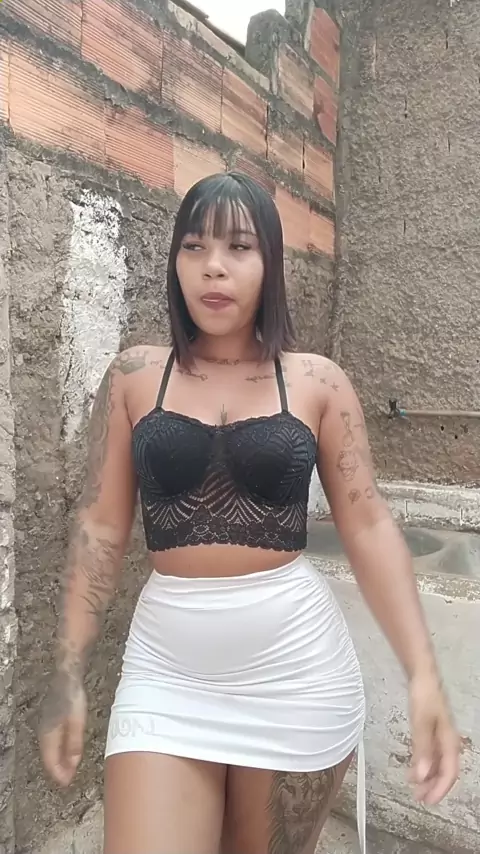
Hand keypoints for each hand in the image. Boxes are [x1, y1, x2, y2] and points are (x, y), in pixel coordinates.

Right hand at [39, 668, 86, 787]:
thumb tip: (73, 763)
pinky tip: (68, 751)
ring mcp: (46, 726)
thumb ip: (74, 743)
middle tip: (68, 779)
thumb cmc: (72, 697)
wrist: (67, 677)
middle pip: (49, 757)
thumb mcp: (77, 722)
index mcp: (48, 734)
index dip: (58, 774)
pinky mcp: (51, 721)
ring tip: (69, 769)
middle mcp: (44, 732)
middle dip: (58, 770)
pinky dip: (59, 750)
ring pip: (50, 750)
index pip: (50, 761)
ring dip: (59, 761)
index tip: (66, 783)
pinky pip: (53, 741)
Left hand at [408, 671, 459, 804]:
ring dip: (428, 778)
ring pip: (437, 764)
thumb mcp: (421, 723)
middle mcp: (448, 742)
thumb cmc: (425, 697)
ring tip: (415, 788)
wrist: (423, 677)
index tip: (428, 800)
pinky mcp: (432, 732)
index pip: (450, 772)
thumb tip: (422, 775)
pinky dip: (424, 765)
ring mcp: (440, 737)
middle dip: (433, 787)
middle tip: (419, 798)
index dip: (440, 789)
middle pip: (445, 771)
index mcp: (450, 741)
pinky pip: (431, 755)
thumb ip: (422, 749)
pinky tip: (414, 770)